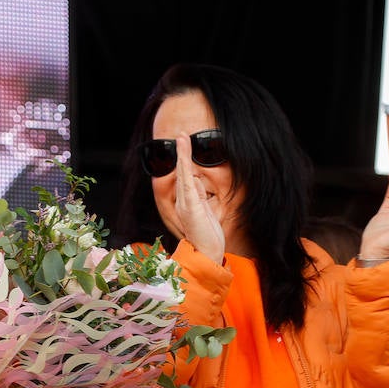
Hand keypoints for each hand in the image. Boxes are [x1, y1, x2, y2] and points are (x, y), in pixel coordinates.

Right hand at [172, 133, 225, 262]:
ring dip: (182, 155)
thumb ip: (201, 198)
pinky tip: (184, 156)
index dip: (184, 161)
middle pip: (181, 172)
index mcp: (186, 203)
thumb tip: (198, 182)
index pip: (185, 178)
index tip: (184, 145)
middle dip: (181, 153)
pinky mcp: (190, 206)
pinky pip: (187, 183)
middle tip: (181, 134)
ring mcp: (185, 203)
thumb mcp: (207, 213)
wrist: (206, 253)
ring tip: (182, 137)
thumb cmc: (207, 237)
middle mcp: (182, 202)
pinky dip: (185, 168)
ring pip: (183, 174)